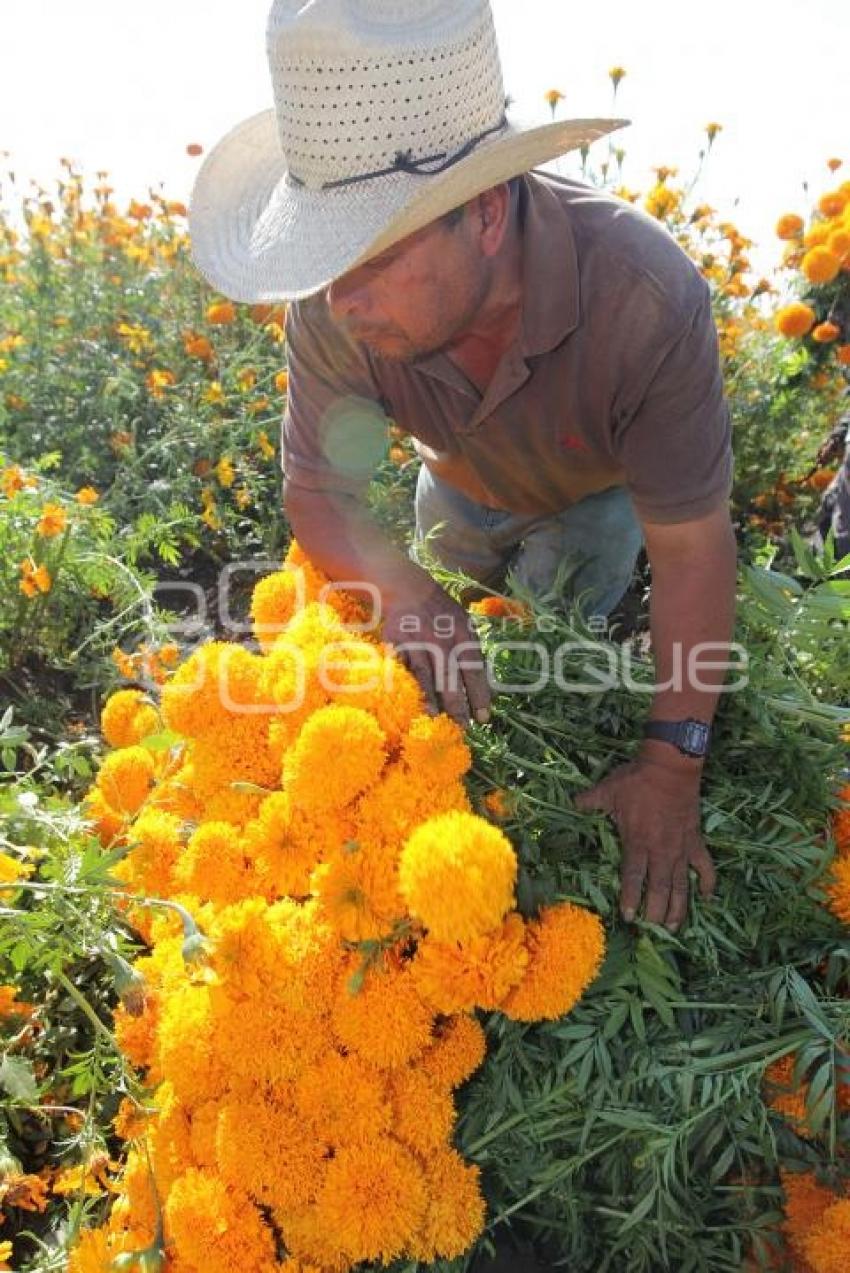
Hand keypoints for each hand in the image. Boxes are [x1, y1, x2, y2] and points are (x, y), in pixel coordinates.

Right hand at [383, 584, 491, 726]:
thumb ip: (474, 654)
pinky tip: (410, 704)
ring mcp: (417, 641)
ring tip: (437, 720)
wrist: (408, 589)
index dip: (479, 696)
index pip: (474, 670)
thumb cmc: (442, 614)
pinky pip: (402, 670)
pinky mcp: (396, 644)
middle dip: (457, 705)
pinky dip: (406, 687)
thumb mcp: (465, 626)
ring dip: (431, 701)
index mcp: (463, 635)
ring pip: (425, 676)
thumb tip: (490, 688)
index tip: (484, 718)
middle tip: (462, 728)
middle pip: (450, 677)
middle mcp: (442, 639)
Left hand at [574, 745, 715, 930]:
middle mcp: (660, 850)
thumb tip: (570, 804)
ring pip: (681, 885)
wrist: (671, 766)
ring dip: (679, 908)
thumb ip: (589, 802)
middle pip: (659, 889)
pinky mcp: (695, 841)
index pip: (633, 878)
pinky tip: (707, 898)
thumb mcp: (607, 790)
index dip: (631, 899)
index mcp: (637, 842)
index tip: (629, 917)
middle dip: (656, 912)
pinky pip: (705, 867)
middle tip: (652, 929)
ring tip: (675, 928)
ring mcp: (680, 848)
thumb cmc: (637, 779)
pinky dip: (707, 883)